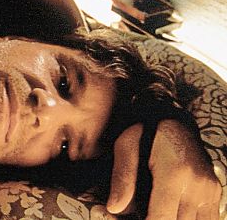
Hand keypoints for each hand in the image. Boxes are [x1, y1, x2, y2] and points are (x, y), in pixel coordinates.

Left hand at [107, 121, 221, 218]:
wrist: (174, 120)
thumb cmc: (146, 131)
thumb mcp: (126, 145)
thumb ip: (122, 177)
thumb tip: (115, 207)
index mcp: (174, 173)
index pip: (161, 218)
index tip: (135, 218)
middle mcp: (197, 184)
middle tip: (142, 214)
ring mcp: (209, 190)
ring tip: (157, 212)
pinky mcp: (215, 192)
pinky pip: (209, 219)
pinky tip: (173, 213)